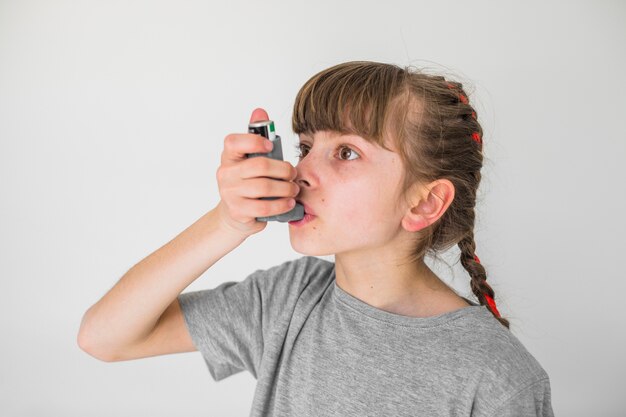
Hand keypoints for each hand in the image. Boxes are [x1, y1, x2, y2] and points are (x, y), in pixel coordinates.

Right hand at [215, 108, 299, 235]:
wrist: (235, 214)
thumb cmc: (248, 183)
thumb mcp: (251, 160)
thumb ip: (257, 136)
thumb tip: (260, 111)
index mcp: (229, 157)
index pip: (234, 142)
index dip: (254, 141)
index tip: (270, 146)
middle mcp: (226, 173)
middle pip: (259, 165)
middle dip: (283, 169)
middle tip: (293, 173)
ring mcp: (230, 193)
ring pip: (265, 187)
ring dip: (286, 188)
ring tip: (294, 189)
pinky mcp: (238, 211)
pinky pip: (264, 207)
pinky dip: (281, 204)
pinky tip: (289, 202)